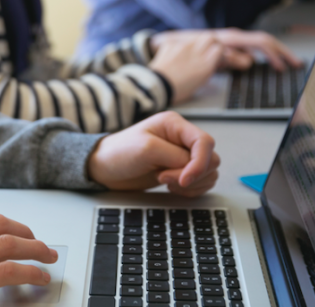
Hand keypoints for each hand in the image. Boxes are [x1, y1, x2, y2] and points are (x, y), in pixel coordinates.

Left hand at [87, 110, 219, 196]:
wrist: (104, 168)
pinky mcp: (180, 171)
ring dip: (191, 184)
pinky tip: (171, 187)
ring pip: (208, 173)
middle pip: (210, 159)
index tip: (184, 180)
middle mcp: (182, 138)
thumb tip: (197, 167)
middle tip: (164, 178)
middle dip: (191, 175)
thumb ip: (176, 157)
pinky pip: (201, 183)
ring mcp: (182, 155)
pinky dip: (190, 190)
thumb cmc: (119, 153)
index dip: (200, 163)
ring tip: (164, 182)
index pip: (205, 142)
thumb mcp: (147, 149)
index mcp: (175, 124)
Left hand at [149, 32, 222, 103]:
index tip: (216, 52)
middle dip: (211, 41)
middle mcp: (196, 53)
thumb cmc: (178, 89)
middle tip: (208, 46)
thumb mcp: (200, 82)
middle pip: (210, 37)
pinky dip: (179, 48)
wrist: (157, 86)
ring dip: (195, 44)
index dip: (219, 49)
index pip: (219, 48)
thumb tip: (214, 60)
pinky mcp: (170, 44)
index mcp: (205, 65)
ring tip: (189, 54)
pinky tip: (175, 57)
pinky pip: (179, 42)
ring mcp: (182, 47)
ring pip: (194, 38)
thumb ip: (208, 69)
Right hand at [152, 28, 301, 71]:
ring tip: (284, 65)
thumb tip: (244, 62)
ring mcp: (211, 44)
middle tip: (294, 62)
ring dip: (270, 54)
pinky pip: (233, 56)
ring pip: (248, 43)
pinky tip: (251, 65)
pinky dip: (243, 60)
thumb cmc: (172, 75)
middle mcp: (213, 38)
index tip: (282, 60)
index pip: (247, 39)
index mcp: (211, 39)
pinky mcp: (209, 55)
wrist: (153, 80)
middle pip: (255, 38)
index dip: (269, 49)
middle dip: (278, 50)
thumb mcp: (198, 64)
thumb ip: (221, 60)